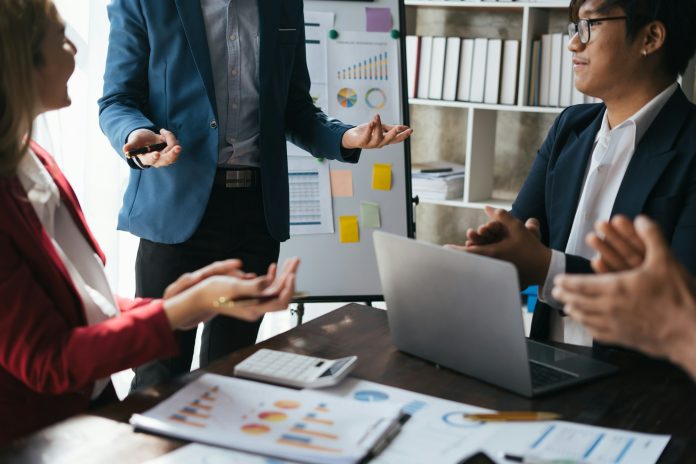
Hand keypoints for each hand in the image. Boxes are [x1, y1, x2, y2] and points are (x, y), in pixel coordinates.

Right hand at [123, 128, 181, 167]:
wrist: (145, 139)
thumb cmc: (138, 140)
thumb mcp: (134, 141)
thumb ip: (131, 145)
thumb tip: (125, 149)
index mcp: (146, 159)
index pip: (151, 160)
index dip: (154, 158)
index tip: (156, 154)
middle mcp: (158, 160)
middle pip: (167, 160)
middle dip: (173, 154)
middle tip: (178, 148)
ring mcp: (166, 156)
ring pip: (173, 150)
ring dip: (170, 138)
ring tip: (161, 131)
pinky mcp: (171, 151)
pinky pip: (175, 144)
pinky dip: (170, 136)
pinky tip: (163, 133)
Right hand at [163, 258, 299, 329]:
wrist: (198, 298)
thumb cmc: (212, 292)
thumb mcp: (233, 286)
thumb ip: (253, 286)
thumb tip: (269, 282)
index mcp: (255, 308)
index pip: (281, 301)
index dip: (289, 287)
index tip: (291, 272)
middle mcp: (258, 308)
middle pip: (282, 294)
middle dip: (290, 276)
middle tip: (295, 260)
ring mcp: (255, 304)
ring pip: (277, 290)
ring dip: (284, 275)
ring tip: (289, 261)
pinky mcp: (251, 298)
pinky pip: (268, 289)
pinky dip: (272, 278)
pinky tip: (272, 267)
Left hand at [341, 114, 411, 148]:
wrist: (351, 137)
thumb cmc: (367, 132)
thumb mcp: (379, 128)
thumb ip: (389, 128)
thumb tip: (402, 127)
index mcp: (385, 140)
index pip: (396, 139)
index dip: (403, 135)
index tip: (411, 129)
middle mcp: (379, 143)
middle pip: (388, 140)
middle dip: (393, 134)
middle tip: (398, 128)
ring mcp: (371, 144)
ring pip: (377, 137)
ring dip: (378, 126)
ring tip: (377, 116)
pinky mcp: (362, 143)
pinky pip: (366, 137)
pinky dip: (369, 129)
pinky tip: (371, 122)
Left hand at [445, 207, 549, 287]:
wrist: (542, 267)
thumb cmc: (530, 247)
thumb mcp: (516, 228)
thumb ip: (501, 216)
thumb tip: (487, 208)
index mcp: (493, 253)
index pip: (469, 252)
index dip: (455, 250)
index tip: (445, 248)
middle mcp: (491, 264)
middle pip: (469, 261)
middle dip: (459, 255)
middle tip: (447, 252)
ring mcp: (495, 271)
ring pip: (476, 266)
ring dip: (468, 260)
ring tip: (458, 255)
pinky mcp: (500, 275)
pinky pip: (485, 270)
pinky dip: (477, 265)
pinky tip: (473, 263)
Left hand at [553, 217, 695, 369]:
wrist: (691, 333)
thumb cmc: (678, 298)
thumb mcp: (666, 261)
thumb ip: (652, 237)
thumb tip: (641, 219)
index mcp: (615, 288)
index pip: (581, 284)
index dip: (567, 282)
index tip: (557, 280)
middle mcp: (610, 309)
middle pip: (579, 302)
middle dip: (566, 296)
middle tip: (555, 293)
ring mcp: (616, 326)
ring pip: (587, 319)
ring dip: (574, 312)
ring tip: (568, 308)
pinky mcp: (625, 340)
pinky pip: (600, 334)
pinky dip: (589, 327)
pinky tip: (589, 326)